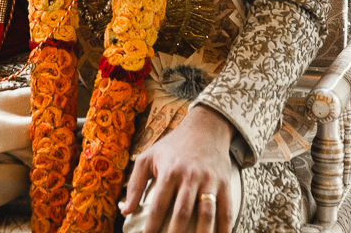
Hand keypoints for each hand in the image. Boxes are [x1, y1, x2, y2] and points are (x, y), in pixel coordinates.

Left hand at [120, 107, 235, 232]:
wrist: (205, 128)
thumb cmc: (172, 146)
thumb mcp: (148, 158)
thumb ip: (135, 184)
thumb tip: (125, 211)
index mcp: (169, 171)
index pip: (158, 204)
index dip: (152, 226)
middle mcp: (190, 176)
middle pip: (182, 212)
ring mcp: (209, 181)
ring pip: (206, 213)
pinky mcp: (224, 184)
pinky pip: (226, 210)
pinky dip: (225, 228)